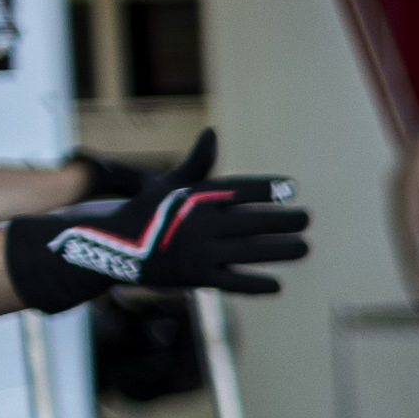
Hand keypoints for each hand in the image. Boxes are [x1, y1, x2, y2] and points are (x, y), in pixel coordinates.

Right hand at [2, 131, 306, 312]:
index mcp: (195, 197)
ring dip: (282, 251)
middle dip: (285, 221)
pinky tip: (278, 284)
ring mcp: (199, 252)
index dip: (268, 188)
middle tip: (307, 219)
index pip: (240, 189)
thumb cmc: (149, 213)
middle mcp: (199, 223)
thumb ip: (199, 164)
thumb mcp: (171, 185)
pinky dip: (257, 285)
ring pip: (252, 252)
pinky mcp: (196, 278)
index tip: (292, 188)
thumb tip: (212, 132)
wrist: (111, 247)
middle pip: (254, 222)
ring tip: (304, 247)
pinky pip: (235, 282)